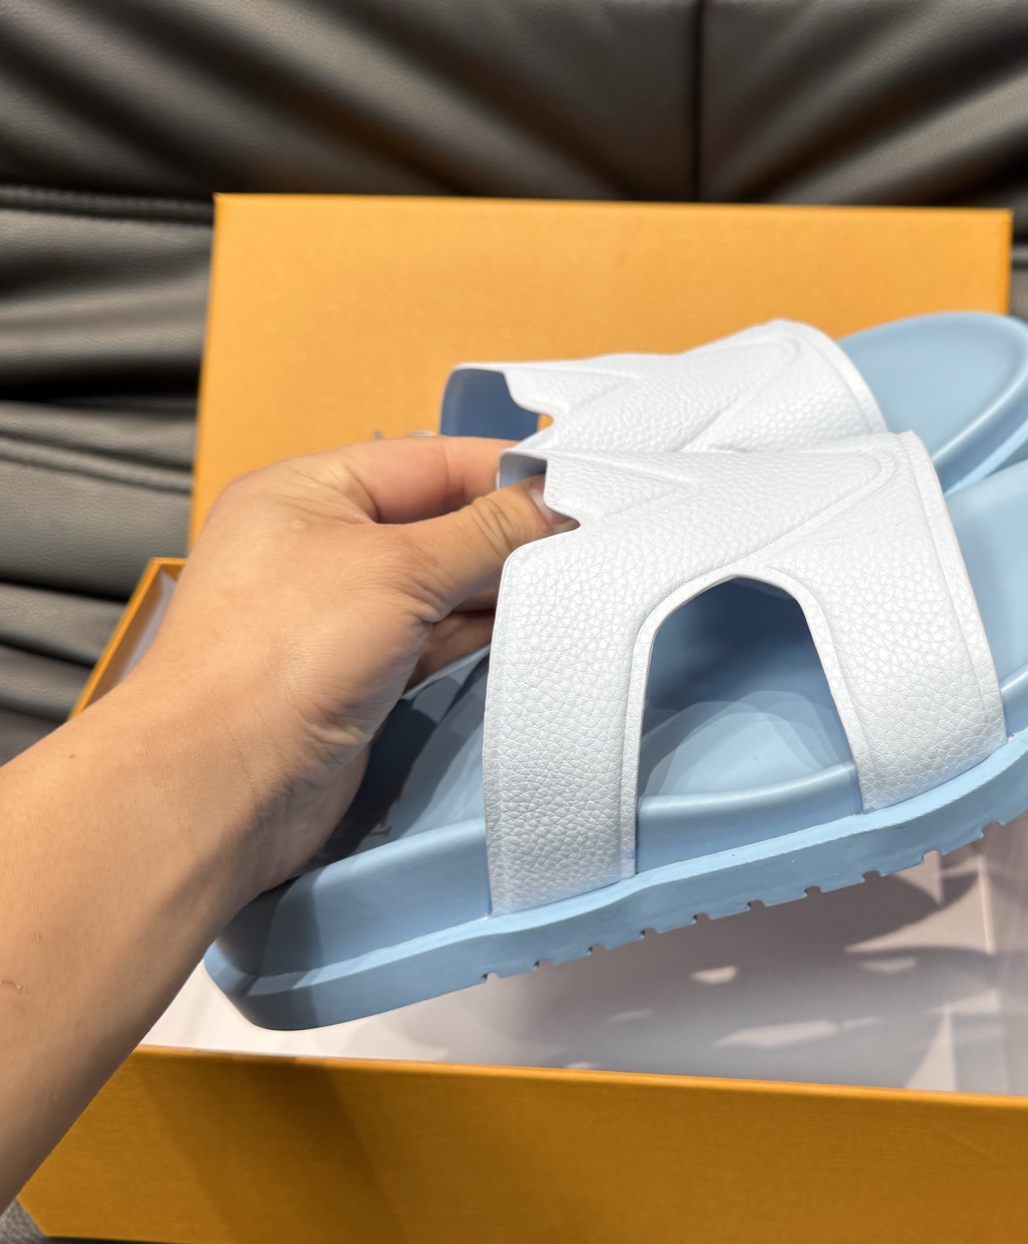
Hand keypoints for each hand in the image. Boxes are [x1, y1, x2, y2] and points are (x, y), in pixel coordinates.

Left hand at [123, 435, 569, 899]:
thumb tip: (550, 503)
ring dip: (497, 587)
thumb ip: (483, 533)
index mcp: (308, 490)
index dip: (501, 472)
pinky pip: (433, 640)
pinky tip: (529, 628)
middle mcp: (320, 545)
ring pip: (439, 585)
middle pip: (437, 521)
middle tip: (590, 540)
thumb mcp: (396, 569)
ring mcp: (339, 616)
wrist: (221, 784)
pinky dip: (477, 634)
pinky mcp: (359, 677)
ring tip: (573, 584)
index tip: (579, 485)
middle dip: (506, 532)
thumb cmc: (282, 654)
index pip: (427, 459)